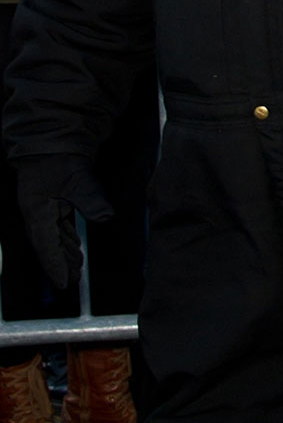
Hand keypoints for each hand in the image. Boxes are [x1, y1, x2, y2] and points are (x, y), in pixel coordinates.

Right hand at [15, 158, 112, 290]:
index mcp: (37, 211)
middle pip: (48, 245)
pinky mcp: (51, 200)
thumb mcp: (78, 178)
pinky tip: (74, 244)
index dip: (55, 266)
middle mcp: (37, 212)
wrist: (51, 138)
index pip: (46, 246)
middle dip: (61, 263)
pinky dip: (65, 237)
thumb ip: (91, 199)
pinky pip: (57, 225)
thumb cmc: (60, 158)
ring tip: (76, 267)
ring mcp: (43, 206)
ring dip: (64, 251)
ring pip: (53, 236)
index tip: (64, 283)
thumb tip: (105, 216)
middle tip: (73, 279)